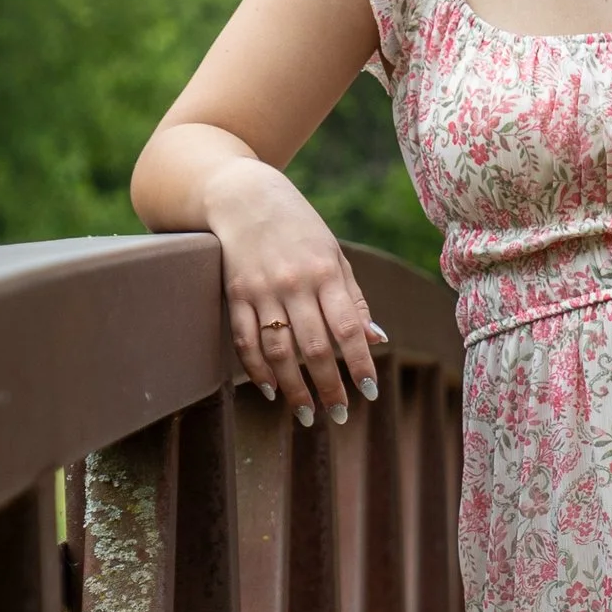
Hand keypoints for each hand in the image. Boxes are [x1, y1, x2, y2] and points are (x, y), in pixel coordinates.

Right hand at [201, 159, 385, 423]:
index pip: (348, 328)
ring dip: (293, 388)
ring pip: (279, 351)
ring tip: (306, 415)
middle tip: (337, 416)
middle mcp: (294, 283)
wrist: (243, 196)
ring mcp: (261, 290)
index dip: (360, 364)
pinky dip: (258, 370)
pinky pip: (245, 341)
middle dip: (328, 387)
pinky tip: (271, 391)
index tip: (369, 394)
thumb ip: (353, 298)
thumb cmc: (298, 228)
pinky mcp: (234, 295)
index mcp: (326, 272)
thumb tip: (377, 340)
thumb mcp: (333, 254)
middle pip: (314, 347)